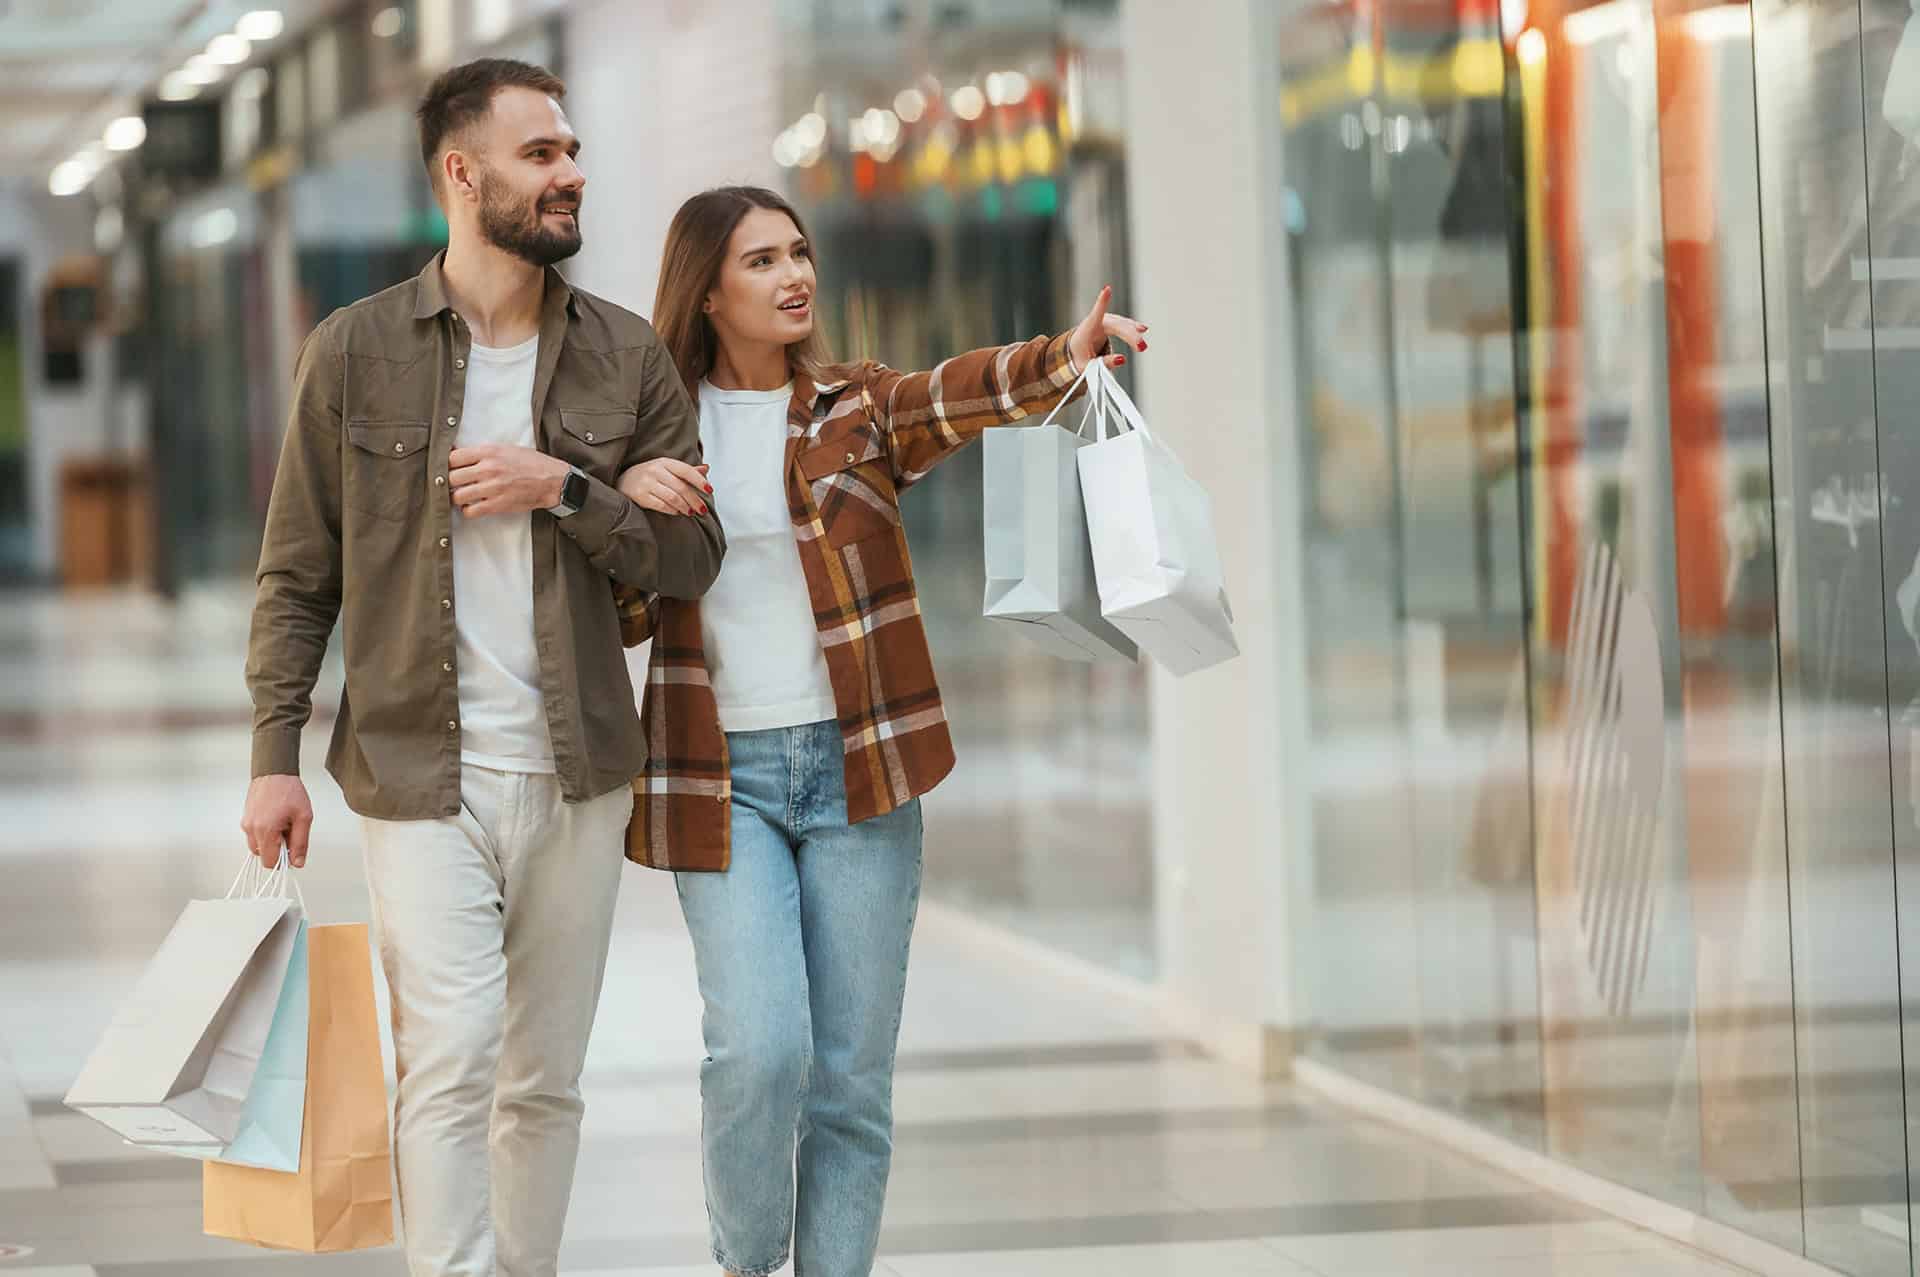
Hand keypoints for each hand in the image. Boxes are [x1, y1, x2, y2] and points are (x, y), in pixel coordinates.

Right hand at [242, 775, 313, 868]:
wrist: (274, 771)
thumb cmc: (288, 790)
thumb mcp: (303, 817)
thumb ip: (300, 842)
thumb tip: (297, 862)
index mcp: (265, 830)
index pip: (270, 862)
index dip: (283, 861)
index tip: (292, 853)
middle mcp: (251, 828)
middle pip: (263, 855)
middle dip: (277, 850)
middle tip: (290, 833)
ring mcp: (246, 823)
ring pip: (258, 846)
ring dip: (271, 841)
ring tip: (283, 824)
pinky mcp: (246, 819)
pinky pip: (255, 835)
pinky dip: (266, 833)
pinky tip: (276, 820)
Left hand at [449, 444, 571, 516]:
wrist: (552, 480)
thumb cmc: (530, 463)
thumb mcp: (505, 449)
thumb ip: (482, 452)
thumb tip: (457, 455)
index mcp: (489, 452)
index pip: (452, 457)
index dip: (446, 464)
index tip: (448, 468)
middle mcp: (488, 469)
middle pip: (451, 478)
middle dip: (449, 482)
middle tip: (453, 485)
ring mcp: (493, 488)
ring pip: (457, 496)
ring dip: (457, 498)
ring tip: (462, 496)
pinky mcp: (498, 504)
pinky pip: (470, 511)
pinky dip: (468, 510)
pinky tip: (473, 506)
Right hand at [618, 457, 710, 515]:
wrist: (623, 480)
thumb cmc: (650, 475)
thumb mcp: (667, 468)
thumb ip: (687, 471)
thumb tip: (707, 469)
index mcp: (664, 462)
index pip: (686, 471)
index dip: (699, 481)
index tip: (710, 490)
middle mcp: (655, 471)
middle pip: (681, 487)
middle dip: (695, 500)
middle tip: (702, 509)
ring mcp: (646, 483)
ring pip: (672, 498)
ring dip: (685, 507)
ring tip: (690, 512)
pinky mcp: (640, 496)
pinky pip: (661, 505)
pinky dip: (672, 510)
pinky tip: (677, 512)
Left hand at [1068, 285, 1148, 373]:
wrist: (1075, 348)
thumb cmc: (1079, 356)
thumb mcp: (1088, 366)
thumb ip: (1104, 363)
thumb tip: (1122, 359)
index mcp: (1086, 329)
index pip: (1095, 313)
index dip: (1102, 302)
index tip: (1107, 289)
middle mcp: (1097, 321)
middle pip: (1116, 325)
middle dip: (1130, 335)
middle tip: (1141, 347)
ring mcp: (1106, 321)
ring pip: (1122, 324)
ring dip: (1134, 333)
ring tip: (1142, 345)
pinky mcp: (1113, 324)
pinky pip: (1124, 324)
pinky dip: (1133, 327)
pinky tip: (1143, 328)